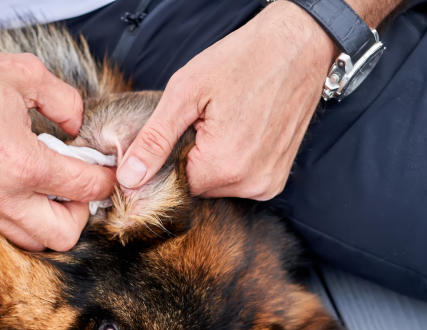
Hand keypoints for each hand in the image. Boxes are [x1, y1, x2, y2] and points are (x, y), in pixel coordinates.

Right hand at [0, 46, 115, 250]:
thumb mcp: (28, 75)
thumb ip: (66, 102)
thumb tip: (77, 126)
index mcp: (25, 164)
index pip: (86, 189)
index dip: (105, 180)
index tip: (105, 170)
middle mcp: (2, 196)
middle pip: (63, 236)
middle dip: (81, 214)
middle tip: (78, 187)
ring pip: (31, 241)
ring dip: (49, 221)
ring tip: (50, 191)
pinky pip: (3, 229)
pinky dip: (22, 217)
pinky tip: (21, 187)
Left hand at [115, 0, 336, 198]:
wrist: (299, 45)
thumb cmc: (243, 59)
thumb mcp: (186, 93)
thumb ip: (154, 140)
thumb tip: (128, 177)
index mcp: (224, 167)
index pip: (170, 187)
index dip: (160, 162)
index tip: (168, 133)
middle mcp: (249, 184)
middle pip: (193, 187)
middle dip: (185, 159)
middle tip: (197, 122)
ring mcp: (266, 185)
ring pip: (214, 186)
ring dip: (207, 161)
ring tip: (220, 123)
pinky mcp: (275, 181)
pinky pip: (236, 182)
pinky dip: (229, 162)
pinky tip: (236, 132)